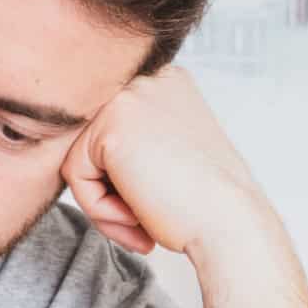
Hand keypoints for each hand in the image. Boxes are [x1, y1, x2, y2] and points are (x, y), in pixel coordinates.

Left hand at [60, 66, 268, 256]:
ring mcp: (128, 99)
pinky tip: (136, 218)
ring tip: (142, 223)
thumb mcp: (172, 156)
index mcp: (167, 84)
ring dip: (105, 203)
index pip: (115, 132)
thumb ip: (137, 145)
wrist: (231, 226)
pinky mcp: (110, 129)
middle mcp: (148, 81)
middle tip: (143, 224)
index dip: (126, 180)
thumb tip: (92, 157)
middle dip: (111, 191)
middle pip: (95, 143)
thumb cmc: (208, 204)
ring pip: (81, 160)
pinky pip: (75, 175)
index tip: (155, 206)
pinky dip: (98, 208)